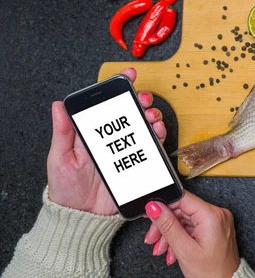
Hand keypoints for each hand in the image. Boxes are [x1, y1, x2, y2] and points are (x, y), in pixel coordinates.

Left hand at [47, 68, 166, 214]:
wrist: (82, 217)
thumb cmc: (66, 188)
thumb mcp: (60, 158)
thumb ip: (63, 132)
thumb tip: (59, 105)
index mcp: (93, 134)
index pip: (108, 106)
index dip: (118, 87)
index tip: (128, 75)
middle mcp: (112, 140)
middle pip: (131, 113)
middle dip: (141, 100)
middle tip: (143, 99)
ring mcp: (126, 152)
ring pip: (144, 127)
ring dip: (152, 117)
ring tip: (151, 116)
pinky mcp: (137, 165)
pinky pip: (151, 147)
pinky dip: (157, 136)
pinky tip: (156, 132)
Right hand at [143, 191, 239, 277]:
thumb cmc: (212, 273)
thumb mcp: (184, 249)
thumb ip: (168, 225)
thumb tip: (155, 207)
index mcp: (212, 215)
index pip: (182, 198)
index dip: (164, 206)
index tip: (151, 214)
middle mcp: (218, 214)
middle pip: (183, 210)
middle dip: (165, 226)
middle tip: (153, 238)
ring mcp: (218, 222)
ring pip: (186, 220)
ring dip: (171, 234)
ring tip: (162, 249)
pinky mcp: (217, 229)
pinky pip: (194, 227)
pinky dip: (182, 237)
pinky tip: (174, 250)